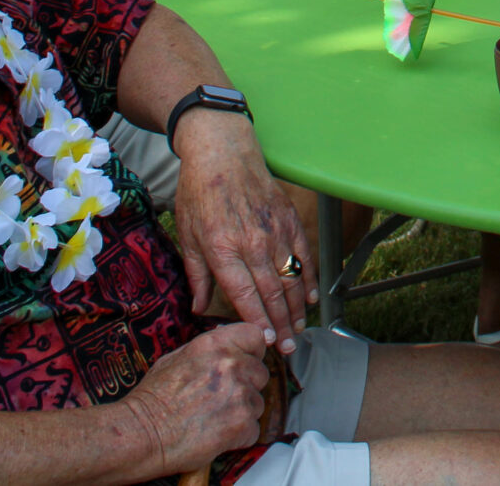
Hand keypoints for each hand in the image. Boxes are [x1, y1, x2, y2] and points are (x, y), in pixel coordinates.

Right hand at [121, 323, 272, 477]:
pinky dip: (239, 436)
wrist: (140, 434)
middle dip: (246, 386)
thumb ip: (209, 350)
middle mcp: (232, 365)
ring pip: (258, 402)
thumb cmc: (152, 400)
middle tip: (220, 399)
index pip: (256, 336)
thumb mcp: (176, 358)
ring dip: (242, 412)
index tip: (246, 362)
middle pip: (261, 372)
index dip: (252, 352)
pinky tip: (216, 434)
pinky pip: (253, 429)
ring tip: (213, 418)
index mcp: (216, 344)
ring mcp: (239, 394)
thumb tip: (227, 346)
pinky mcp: (242, 423)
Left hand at [169, 111, 315, 354]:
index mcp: (223, 249)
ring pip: (292, 277)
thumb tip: (200, 309)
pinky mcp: (288, 218)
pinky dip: (310, 277)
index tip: (265, 344)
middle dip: (281, 325)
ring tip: (300, 330)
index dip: (257, 323)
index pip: (245, 296)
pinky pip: (304, 254)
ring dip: (298, 307)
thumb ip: (197, 274)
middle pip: (272, 293)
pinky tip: (312, 296)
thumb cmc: (199, 192)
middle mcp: (252, 243)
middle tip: (287, 349)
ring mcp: (275, 230)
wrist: (223, 150)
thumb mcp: (187, 234)